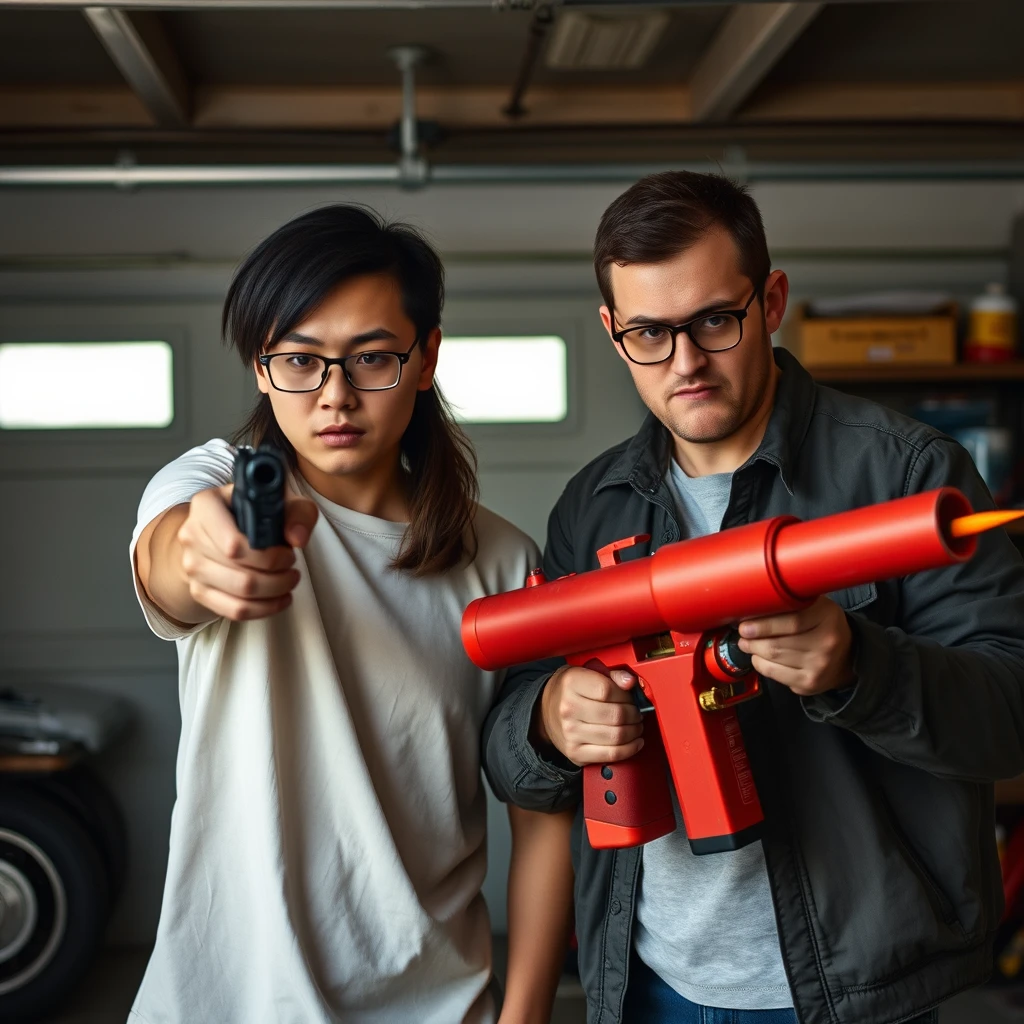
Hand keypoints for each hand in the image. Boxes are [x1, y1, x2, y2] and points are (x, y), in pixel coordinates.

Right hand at [176, 483, 318, 620]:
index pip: (234, 544)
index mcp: (206, 506)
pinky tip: (280, 599)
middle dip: (277, 575)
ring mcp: (192, 566)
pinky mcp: (199, 590)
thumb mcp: (280, 500)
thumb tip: (297, 538)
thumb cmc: (255, 510)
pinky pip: (234, 610)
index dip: (268, 556)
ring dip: (274, 591)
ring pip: (240, 593)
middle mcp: (192, 535)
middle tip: (292, 568)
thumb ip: (296, 512)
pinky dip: (264, 610)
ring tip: (289, 581)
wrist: (224, 526)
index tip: (288, 553)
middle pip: (240, 571)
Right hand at [536, 661, 643, 765]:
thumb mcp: (586, 672)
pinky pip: (611, 754)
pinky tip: (634, 742)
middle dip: (634, 714)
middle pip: (615, 715)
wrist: (544, 711)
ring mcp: (571, 733)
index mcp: (571, 683)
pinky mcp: (576, 752)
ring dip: (634, 731)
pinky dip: (629, 749)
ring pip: (617, 736)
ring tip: (635, 725)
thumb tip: (630, 681)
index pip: (608, 690)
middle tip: (637, 712)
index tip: (630, 696)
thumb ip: (611, 674)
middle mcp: (568, 709)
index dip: (626, 694)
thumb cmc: (569, 691)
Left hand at [737, 596, 854, 696]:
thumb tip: (752, 606)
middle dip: (752, 639)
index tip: (745, 623)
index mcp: (827, 617)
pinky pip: (774, 673)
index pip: (791, 621)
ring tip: (748, 643)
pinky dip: (761, 664)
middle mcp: (826, 642)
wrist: (847, 656)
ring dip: (754, 650)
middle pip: (777, 643)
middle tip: (743, 633)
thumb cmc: (822, 626)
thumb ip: (790, 602)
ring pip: (773, 658)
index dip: (763, 624)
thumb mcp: (814, 606)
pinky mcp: (809, 683)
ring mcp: (819, 665)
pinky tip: (759, 657)